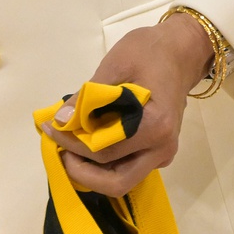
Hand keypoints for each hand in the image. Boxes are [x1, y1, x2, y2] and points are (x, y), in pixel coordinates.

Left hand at [43, 13, 215, 197]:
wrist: (181, 51)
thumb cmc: (149, 52)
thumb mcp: (115, 65)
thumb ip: (87, 96)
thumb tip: (60, 120)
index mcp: (155, 125)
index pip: (105, 152)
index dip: (73, 145)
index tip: (51, 128)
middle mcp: (162, 148)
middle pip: (117, 181)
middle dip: (83, 172)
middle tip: (61, 151)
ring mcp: (162, 154)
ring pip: (123, 180)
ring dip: (93, 172)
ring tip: (70, 149)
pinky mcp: (158, 153)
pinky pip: (129, 168)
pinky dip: (105, 164)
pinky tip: (88, 144)